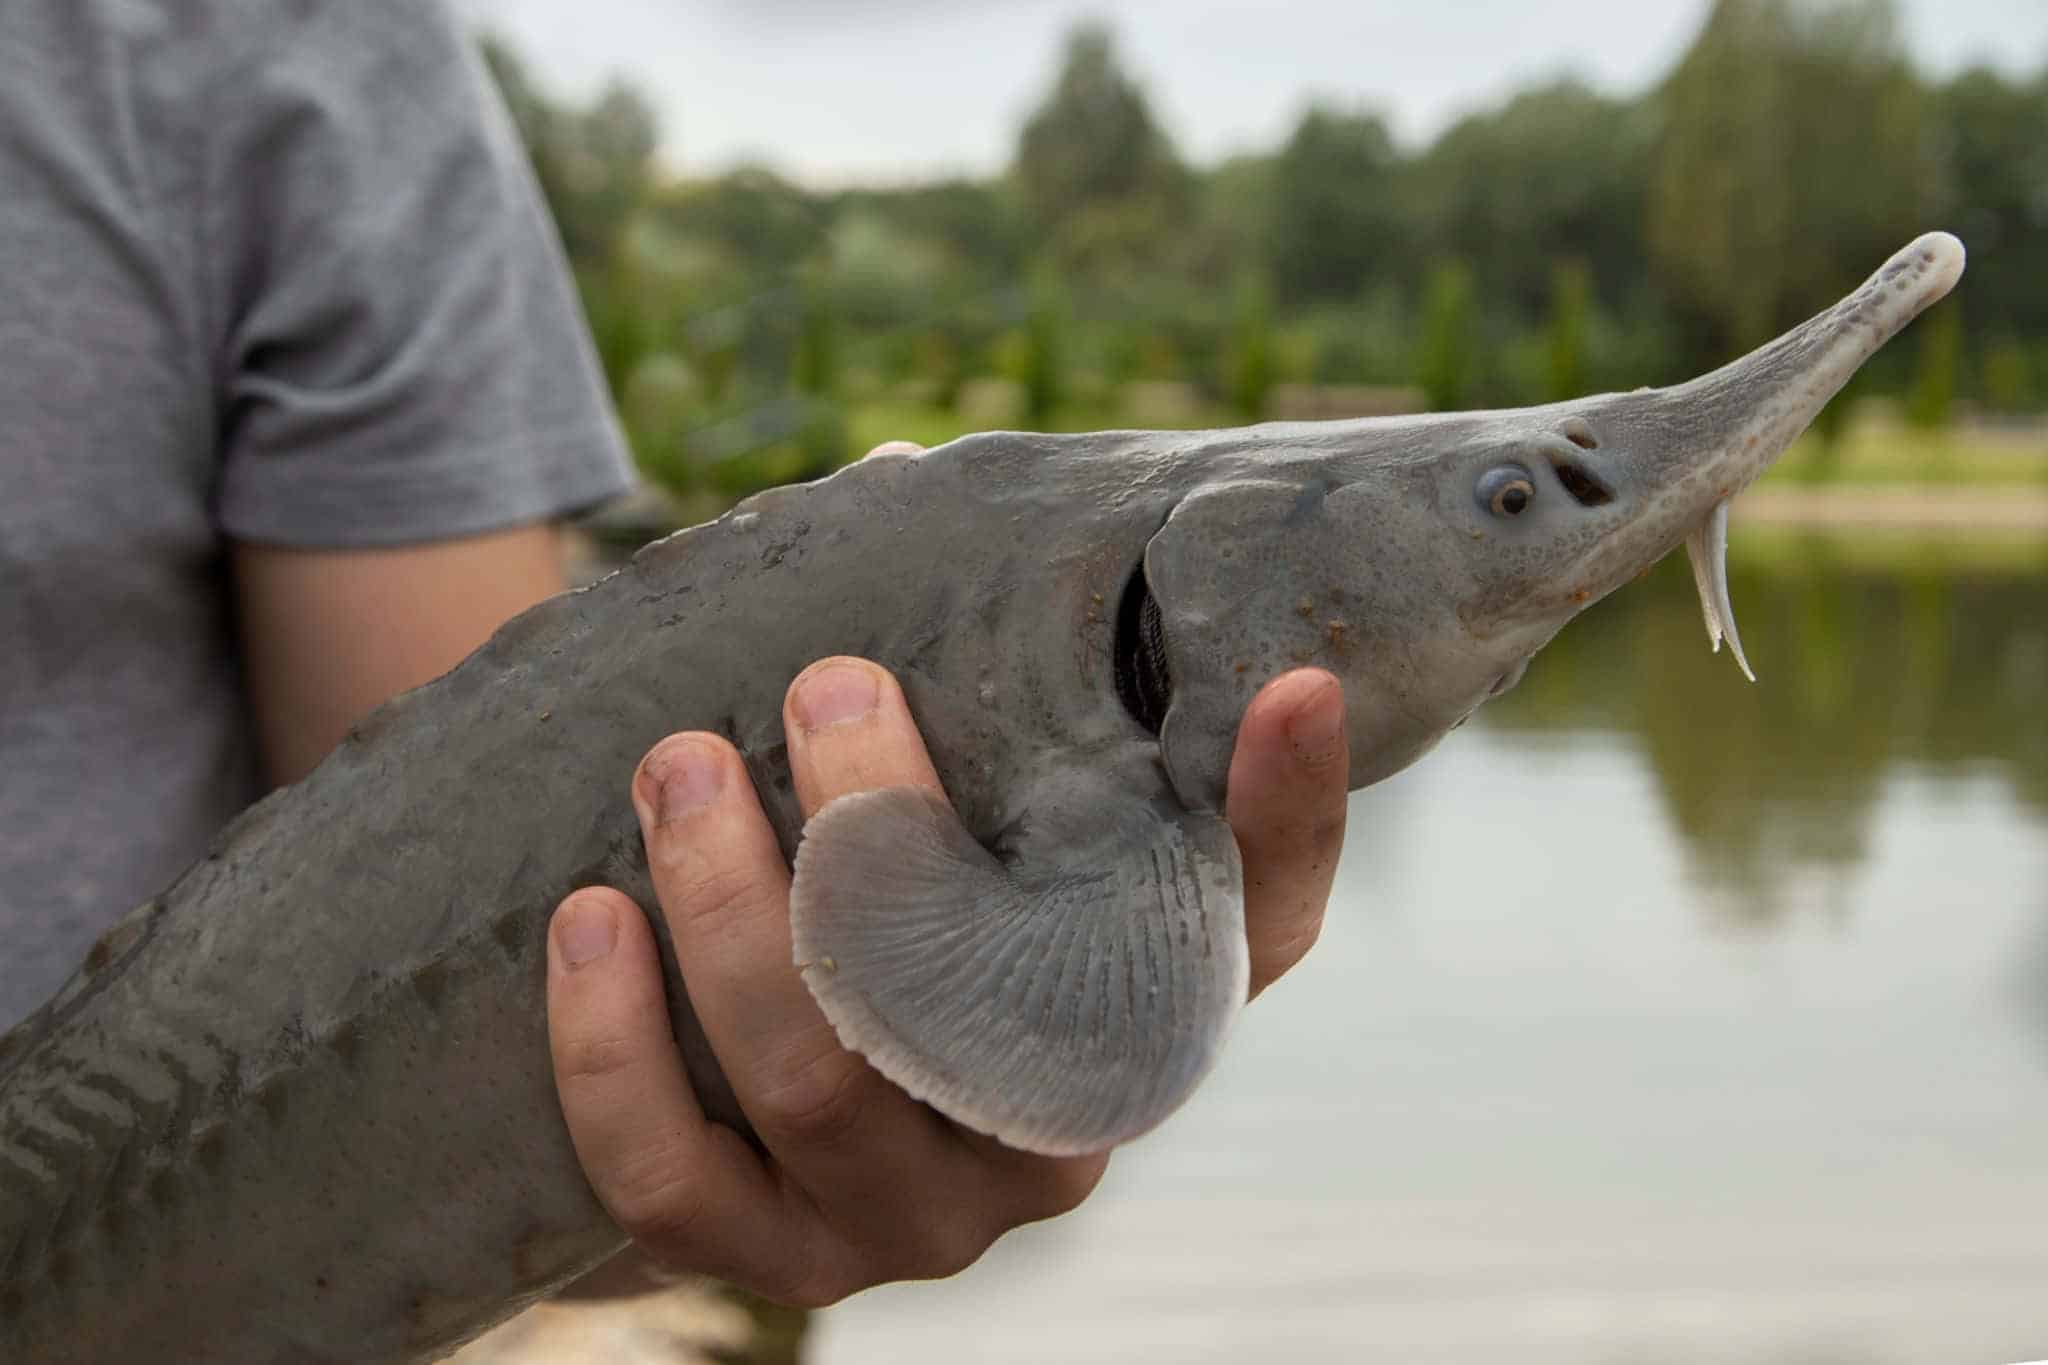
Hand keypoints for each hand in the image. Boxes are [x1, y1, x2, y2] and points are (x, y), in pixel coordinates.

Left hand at [544, 659, 1346, 1304]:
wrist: (745, 1070)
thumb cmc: (878, 892)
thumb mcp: (957, 797)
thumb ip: (966, 673)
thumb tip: (891, 470)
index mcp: (1132, 1012)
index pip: (1261, 926)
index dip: (1293, 814)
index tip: (1295, 685)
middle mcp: (1051, 1136)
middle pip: (979, 998)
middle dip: (881, 826)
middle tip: (818, 682)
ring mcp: (913, 1221)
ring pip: (820, 1086)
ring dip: (731, 914)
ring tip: (674, 768)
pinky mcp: (774, 1265)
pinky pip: (677, 1189)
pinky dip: (616, 1052)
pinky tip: (587, 919)